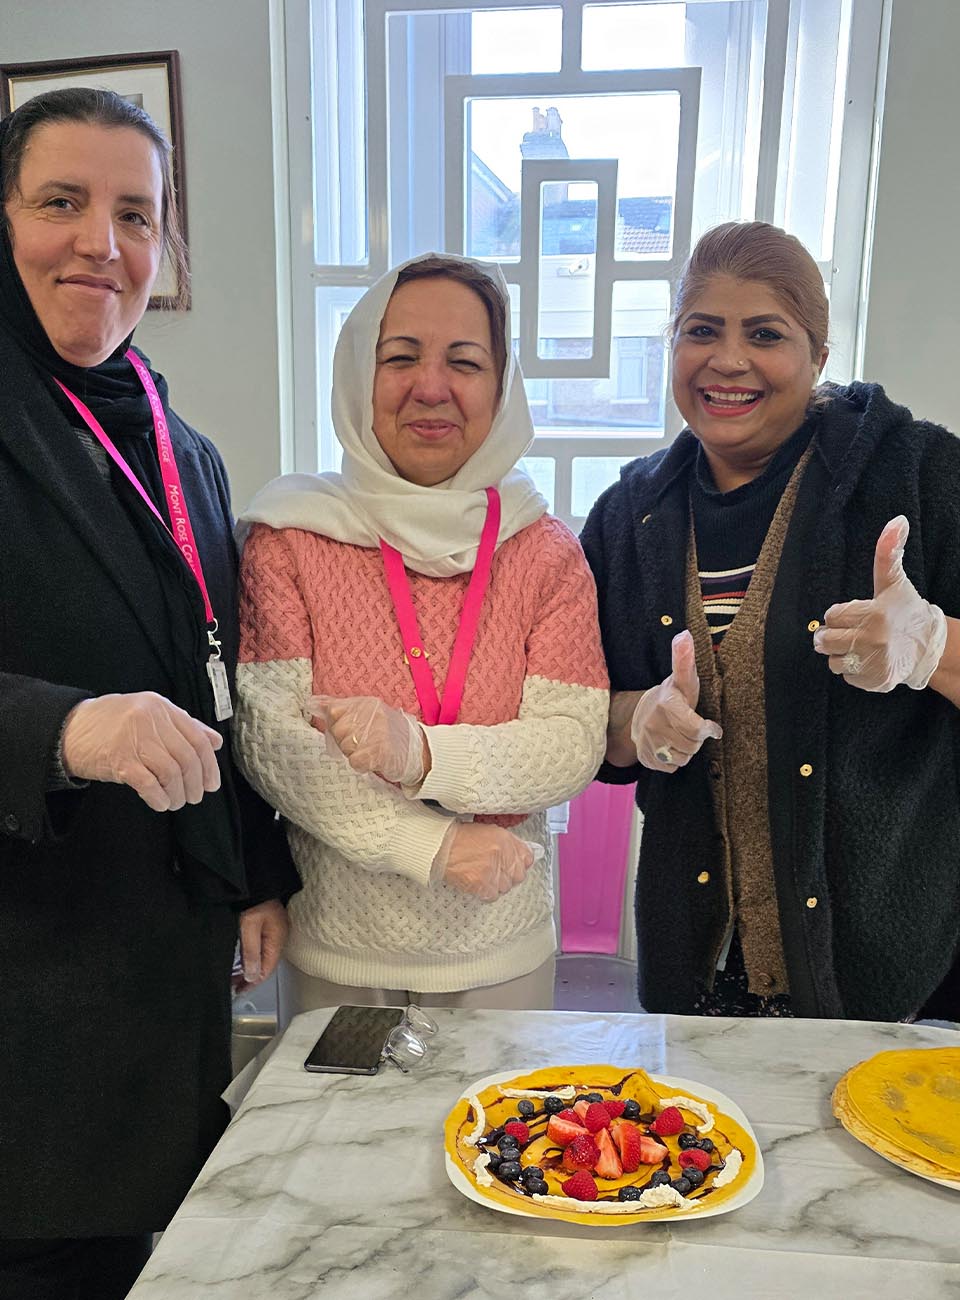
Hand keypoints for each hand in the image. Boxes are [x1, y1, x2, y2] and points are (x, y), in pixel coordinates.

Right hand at [61, 692, 222, 811]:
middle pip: (187, 758)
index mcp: (161, 707)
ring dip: (178, 793)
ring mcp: (134, 739)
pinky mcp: (119, 760)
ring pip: (171, 772)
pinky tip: (161, 803)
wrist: (69, 730)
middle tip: (195, 797)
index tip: (211, 783)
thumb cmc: (112, 724)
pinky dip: (159, 798)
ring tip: (176, 802)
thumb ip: (184, 726)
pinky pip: (149, 784)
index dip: (209, 765)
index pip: (198, 738)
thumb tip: (215, 742)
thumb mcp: (149, 714)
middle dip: (195, 783)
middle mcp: (150, 720)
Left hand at [233, 899, 288, 992]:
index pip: (267, 968)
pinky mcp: (265, 926)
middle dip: (250, 978)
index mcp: (277, 939)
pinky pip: (259, 948)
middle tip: (234, 988)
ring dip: (249, 968)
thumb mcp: (248, 927)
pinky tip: (241, 962)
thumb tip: (253, 976)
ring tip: (235, 978)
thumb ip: (251, 952)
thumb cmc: (253, 900)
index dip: (253, 982)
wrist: (254, 879)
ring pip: (262, 957)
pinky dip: (250, 957)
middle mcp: (278, 937)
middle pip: (265, 964)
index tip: (239, 991)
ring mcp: (273, 932)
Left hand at [308, 696, 426, 785]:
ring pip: (345, 746)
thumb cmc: (383, 730)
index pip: (334, 711)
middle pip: (338, 730)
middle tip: (358, 742)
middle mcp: (373, 715)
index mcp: (367, 703)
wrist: (414, 748)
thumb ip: (337, 706)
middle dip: (343, 741)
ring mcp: (379, 734)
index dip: (335, 724)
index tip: (346, 728)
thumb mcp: (363, 711)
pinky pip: (355, 761)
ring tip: (365, 750)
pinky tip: (368, 760)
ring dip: (352, 753)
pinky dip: (359, 763)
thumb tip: (311, 703)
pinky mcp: (382, 754)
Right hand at [432, 821, 535, 902]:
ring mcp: (493, 870)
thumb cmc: (460, 839)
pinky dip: (485, 892)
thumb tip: (524, 854)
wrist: (439, 847)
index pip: (527, 858)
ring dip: (496, 885)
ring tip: (482, 876)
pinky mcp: (482, 884)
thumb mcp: (489, 832)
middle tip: (494, 871)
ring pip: (506, 887)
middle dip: (508, 875)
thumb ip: (508, 843)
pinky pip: (493, 896)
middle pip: (518, 875)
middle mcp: (502, 854)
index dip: (519, 863)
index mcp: (505, 839)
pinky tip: (476, 883)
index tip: (512, 865)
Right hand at [630, 630, 721, 771]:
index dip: (707, 729)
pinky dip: (675, 760)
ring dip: (686, 750)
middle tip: (692, 728)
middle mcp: (654, 724)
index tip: (712, 728)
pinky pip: (671, 767)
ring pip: (683, 758)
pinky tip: (671, 746)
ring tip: (681, 736)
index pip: (695, 727)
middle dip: (696, 739)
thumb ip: (684, 659)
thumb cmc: (672, 697)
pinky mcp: (646, 758)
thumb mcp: (682, 679)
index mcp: (667, 704)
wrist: (639, 714)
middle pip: (691, 745)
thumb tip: (685, 634)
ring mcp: (648, 742)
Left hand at [814, 516, 947, 691]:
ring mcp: (873, 663)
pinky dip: (853, 670)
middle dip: (833, 635)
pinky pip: (845, 676)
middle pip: (826, 640)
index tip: (856, 614)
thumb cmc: (905, 610)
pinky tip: (868, 660)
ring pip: (833, 660)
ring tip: (861, 646)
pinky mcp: (874, 681)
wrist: (928, 646)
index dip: (841, 615)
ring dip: (841, 653)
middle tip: (851, 631)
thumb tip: (896, 521)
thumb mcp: (893, 582)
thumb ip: (887, 553)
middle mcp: (872, 641)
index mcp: (873, 614)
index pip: (832, 615)